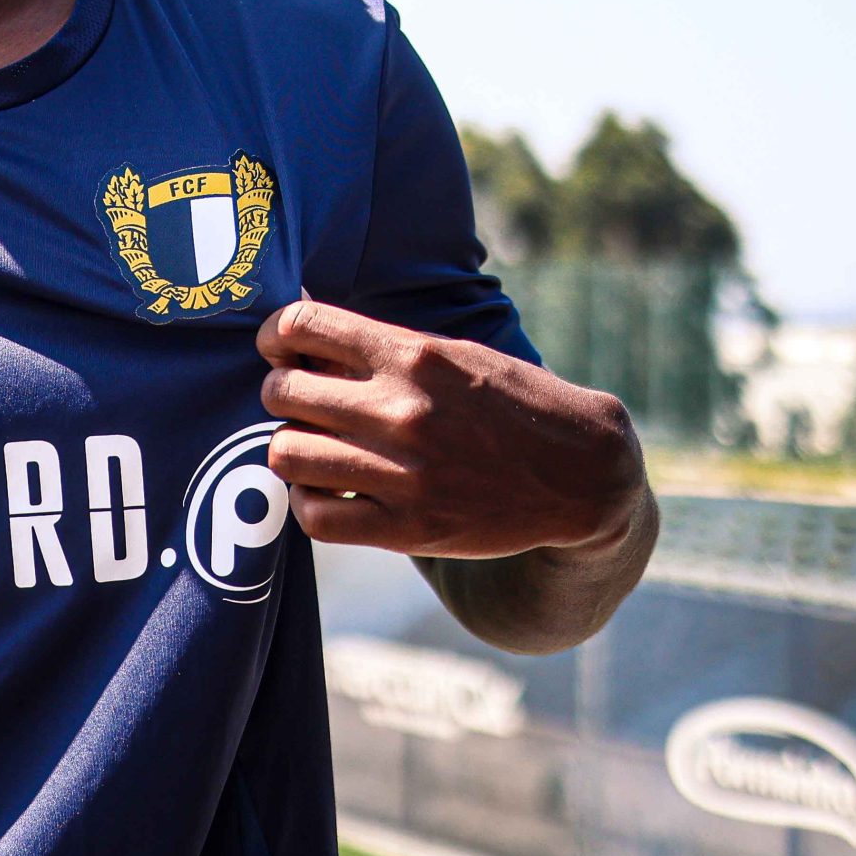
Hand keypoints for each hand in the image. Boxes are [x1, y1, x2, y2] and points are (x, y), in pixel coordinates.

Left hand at [257, 298, 645, 561]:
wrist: (580, 473)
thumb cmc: (510, 403)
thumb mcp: (453, 354)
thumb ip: (382, 348)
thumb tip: (302, 335)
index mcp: (413, 355)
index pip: (301, 327)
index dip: (275, 337)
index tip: (281, 350)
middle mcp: (402, 411)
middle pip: (280, 393)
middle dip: (280, 394)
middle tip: (300, 404)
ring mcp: (403, 473)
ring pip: (286, 454)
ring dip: (290, 448)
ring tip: (313, 448)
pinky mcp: (409, 529)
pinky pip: (316, 517)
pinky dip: (308, 502)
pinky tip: (328, 491)